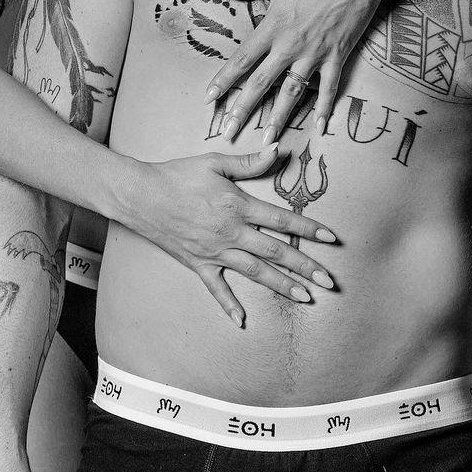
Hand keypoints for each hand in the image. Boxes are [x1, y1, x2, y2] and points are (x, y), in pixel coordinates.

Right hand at [124, 146, 336, 325]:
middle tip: (329, 281)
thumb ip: (250, 161)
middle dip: (305, 267)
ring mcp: (215, 252)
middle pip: (276, 252)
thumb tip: (279, 148)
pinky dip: (229, 305)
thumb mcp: (215, 162)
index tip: (331, 239)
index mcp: (238, 206)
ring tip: (306, 298)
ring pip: (256, 272)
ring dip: (282, 286)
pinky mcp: (199, 264)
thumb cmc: (177, 175)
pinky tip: (242, 322)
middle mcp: (231, 233)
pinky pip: (217, 288)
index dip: (309, 229)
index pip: (282, 220)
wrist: (140, 196)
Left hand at [205, 0, 386, 142]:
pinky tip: (320, 127)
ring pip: (292, 92)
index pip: (242, 59)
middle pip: (262, 83)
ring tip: (267, 139)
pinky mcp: (337, 56)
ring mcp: (315, 54)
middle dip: (243, 109)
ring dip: (279, 117)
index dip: (224, 80)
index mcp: (273, 26)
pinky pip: (329, 88)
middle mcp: (290, 45)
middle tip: (229, 132)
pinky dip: (325, 108)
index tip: (209, 99)